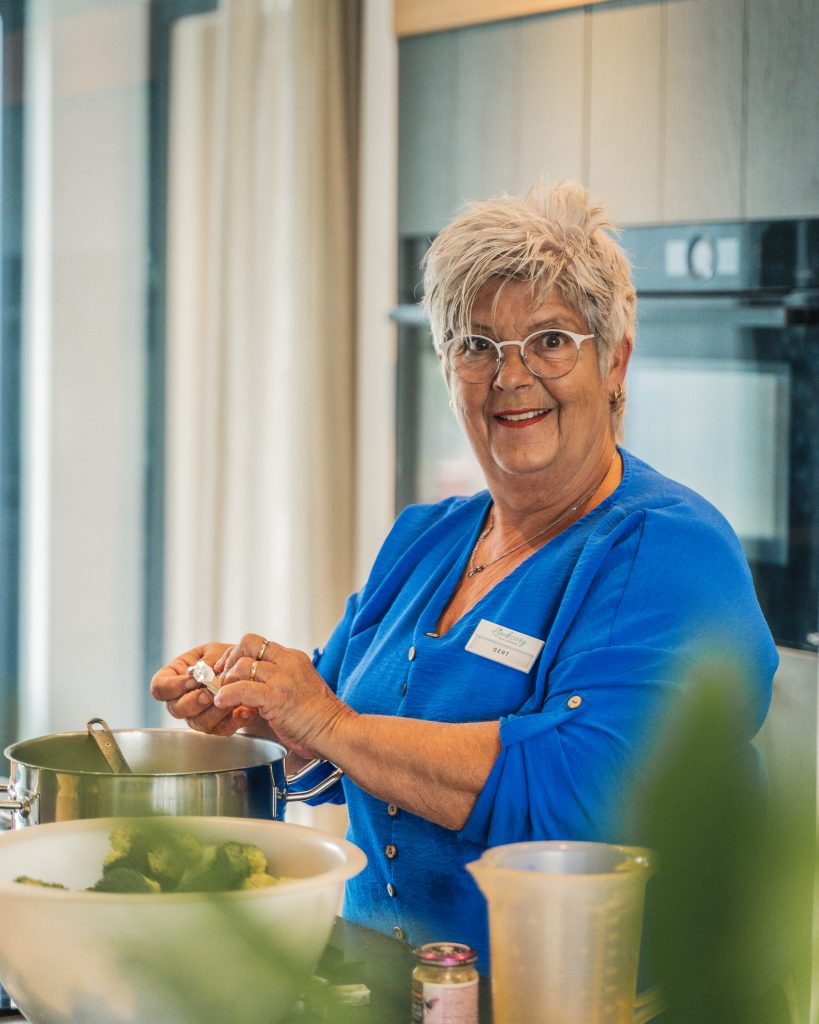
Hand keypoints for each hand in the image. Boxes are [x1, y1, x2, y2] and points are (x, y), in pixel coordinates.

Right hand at [150, 642, 262, 735]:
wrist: (250, 671)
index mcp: (175, 677)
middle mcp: (182, 699)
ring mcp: (198, 715)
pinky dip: (234, 720)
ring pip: (198, 723)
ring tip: (229, 700)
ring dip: (214, 712)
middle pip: (176, 709)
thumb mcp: (217, 651)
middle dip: (193, 702)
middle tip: (208, 694)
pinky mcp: (218, 726)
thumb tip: (205, 670)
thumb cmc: (226, 657)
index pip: (160, 688)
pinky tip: (245, 711)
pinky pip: (221, 729)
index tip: (193, 679)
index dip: (173, 687)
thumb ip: (209, 659)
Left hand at [214, 633, 354, 757]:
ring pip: (242, 665)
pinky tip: (222, 703)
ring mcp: (282, 677)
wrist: (335, 729)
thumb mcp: (299, 687)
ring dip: (227, 680)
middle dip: (230, 658)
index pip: (259, 642)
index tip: (228, 666)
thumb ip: (279, 680)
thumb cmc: (318, 717)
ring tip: (224, 695)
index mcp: (293, 658)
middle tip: (222, 676)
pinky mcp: (276, 696)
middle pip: (248, 643)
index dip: (238, 652)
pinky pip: (241, 689)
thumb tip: (251, 684)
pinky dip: (226, 695)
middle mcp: (288, 662)